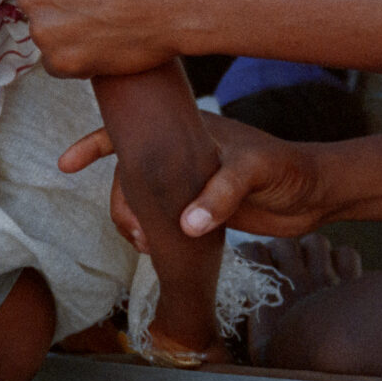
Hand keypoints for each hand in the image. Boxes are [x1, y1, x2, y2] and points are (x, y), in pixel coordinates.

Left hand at [12, 0, 194, 77]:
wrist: (179, 5)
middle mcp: (32, 0)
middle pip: (32, 0)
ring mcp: (46, 35)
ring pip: (44, 30)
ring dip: (62, 27)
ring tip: (100, 16)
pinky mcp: (64, 64)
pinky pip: (56, 60)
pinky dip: (73, 53)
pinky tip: (100, 38)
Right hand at [59, 112, 330, 243]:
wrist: (315, 196)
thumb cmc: (287, 169)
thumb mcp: (254, 174)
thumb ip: (220, 195)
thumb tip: (185, 226)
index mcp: (188, 132)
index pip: (134, 131)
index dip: (95, 144)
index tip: (66, 164)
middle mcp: (182, 154)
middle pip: (128, 174)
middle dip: (120, 204)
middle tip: (136, 234)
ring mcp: (187, 181)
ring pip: (140, 200)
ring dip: (134, 224)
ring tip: (147, 246)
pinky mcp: (197, 208)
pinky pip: (159, 219)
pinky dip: (150, 234)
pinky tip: (151, 249)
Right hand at [234, 234, 363, 362]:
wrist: (327, 364)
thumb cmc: (290, 362)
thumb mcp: (261, 347)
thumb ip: (256, 323)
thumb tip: (250, 311)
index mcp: (271, 291)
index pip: (254, 253)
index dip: (251, 253)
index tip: (250, 259)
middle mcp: (297, 279)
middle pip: (284, 244)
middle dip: (280, 249)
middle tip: (280, 260)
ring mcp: (325, 278)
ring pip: (315, 242)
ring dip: (309, 248)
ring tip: (308, 259)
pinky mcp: (351, 283)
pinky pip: (346, 254)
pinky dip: (341, 257)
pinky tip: (336, 267)